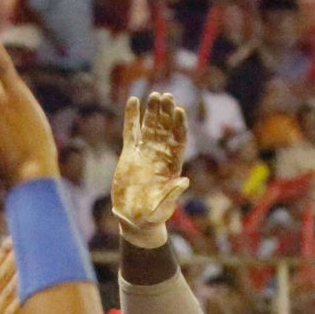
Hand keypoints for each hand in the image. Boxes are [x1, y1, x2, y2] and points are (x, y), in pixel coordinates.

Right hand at [113, 94, 189, 247]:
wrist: (135, 218)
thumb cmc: (153, 215)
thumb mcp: (164, 206)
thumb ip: (173, 194)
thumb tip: (185, 181)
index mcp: (171, 164)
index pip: (178, 140)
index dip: (179, 125)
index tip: (179, 111)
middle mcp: (160, 154)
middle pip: (165, 128)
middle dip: (167, 113)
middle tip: (167, 96)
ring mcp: (145, 152)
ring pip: (150, 126)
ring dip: (153, 110)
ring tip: (155, 95)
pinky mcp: (130, 153)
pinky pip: (131, 131)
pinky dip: (132, 116)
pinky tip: (133, 101)